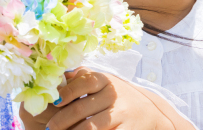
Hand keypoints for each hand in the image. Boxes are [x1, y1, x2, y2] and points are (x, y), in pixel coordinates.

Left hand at [39, 67, 182, 129]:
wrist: (152, 112)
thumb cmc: (120, 97)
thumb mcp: (106, 83)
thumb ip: (84, 77)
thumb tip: (59, 77)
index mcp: (106, 81)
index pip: (85, 82)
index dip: (67, 92)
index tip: (53, 101)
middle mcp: (114, 96)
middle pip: (81, 109)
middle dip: (61, 120)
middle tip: (49, 127)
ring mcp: (121, 115)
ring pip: (90, 127)